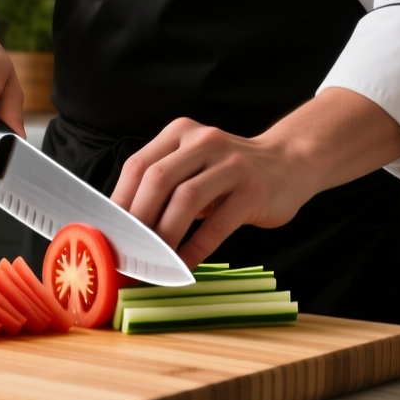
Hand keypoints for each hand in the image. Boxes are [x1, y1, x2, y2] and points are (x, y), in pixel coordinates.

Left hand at [110, 88, 399, 267]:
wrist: (291, 163)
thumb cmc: (231, 173)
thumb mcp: (194, 164)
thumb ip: (163, 184)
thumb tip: (121, 225)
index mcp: (181, 133)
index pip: (138, 166)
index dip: (119, 202)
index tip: (108, 234)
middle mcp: (204, 142)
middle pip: (157, 180)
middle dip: (137, 221)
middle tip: (127, 252)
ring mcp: (231, 164)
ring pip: (185, 200)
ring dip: (164, 237)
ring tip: (153, 262)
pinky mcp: (253, 191)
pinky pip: (217, 224)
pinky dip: (195, 249)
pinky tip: (184, 266)